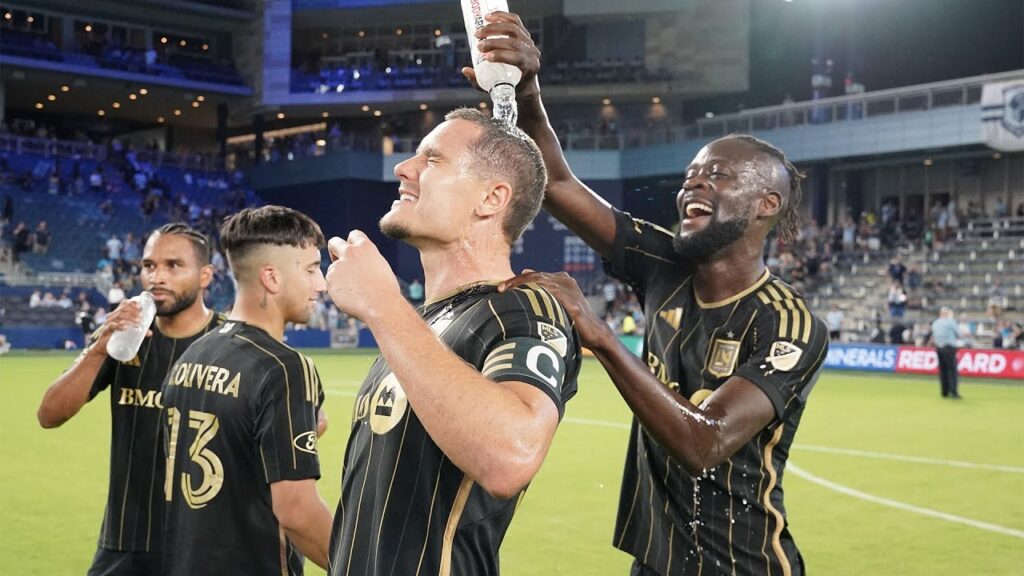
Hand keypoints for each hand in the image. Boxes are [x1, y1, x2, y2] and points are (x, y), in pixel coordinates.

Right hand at [87, 299, 148, 357]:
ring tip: (138, 323)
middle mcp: (112, 316)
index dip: (132, 303)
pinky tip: (125, 327)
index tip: (140, 307)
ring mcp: (108, 323)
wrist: (104, 347)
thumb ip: (139, 332)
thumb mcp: (129, 332)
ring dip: (130, 318)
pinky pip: (111, 325)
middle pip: (123, 309)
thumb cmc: (117, 337)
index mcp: (118, 314)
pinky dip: (119, 325)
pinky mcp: (105, 331)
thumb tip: (150, 333)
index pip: (124, 303)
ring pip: (119, 316)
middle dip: (133, 312)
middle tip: (141, 318)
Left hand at [325, 230, 402, 322]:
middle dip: (335, 250)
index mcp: (365, 246)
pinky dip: (337, 288)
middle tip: (339, 261)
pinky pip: (331, 282)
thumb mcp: (379, 265)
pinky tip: (350, 295)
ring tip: (355, 290)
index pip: (353, 235)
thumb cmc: (385, 289)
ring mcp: (338, 265)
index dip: (353, 244)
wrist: (380, 306)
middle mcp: (349, 252)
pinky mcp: (330, 279)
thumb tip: (352, 260)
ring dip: (339, 276)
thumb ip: (364, 258)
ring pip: (333, 268)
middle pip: (334, 242)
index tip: (353, 253)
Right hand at [461, 11, 540, 98]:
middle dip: (494, 42)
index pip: (517, 58)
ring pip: (513, 29)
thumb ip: (480, 81)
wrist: (525, 82)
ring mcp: (529, 42)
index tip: (486, 57)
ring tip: (479, 32)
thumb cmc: (510, 86)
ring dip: (494, 28)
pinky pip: (514, 21)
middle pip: (513, 42)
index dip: (501, 55)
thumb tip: (465, 70)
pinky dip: (501, 16)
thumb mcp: (496, 87)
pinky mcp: (525, 33)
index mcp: (530, 67)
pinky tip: (489, 17)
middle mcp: (532, 53)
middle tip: (478, 45)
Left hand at [498, 270, 613, 349]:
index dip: (516, 280)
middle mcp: (566, 281)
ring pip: (541, 284)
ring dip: (522, 288)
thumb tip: (523, 271)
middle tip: (500, 289)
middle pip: (536, 277)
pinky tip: (523, 301)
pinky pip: (551, 297)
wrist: (595, 332)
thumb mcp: (558, 299)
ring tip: (507, 294)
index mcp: (562, 279)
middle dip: (516, 282)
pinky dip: (535, 297)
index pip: (534, 275)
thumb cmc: (573, 318)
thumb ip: (543, 288)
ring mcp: (570, 291)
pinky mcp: (572, 304)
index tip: (501, 288)